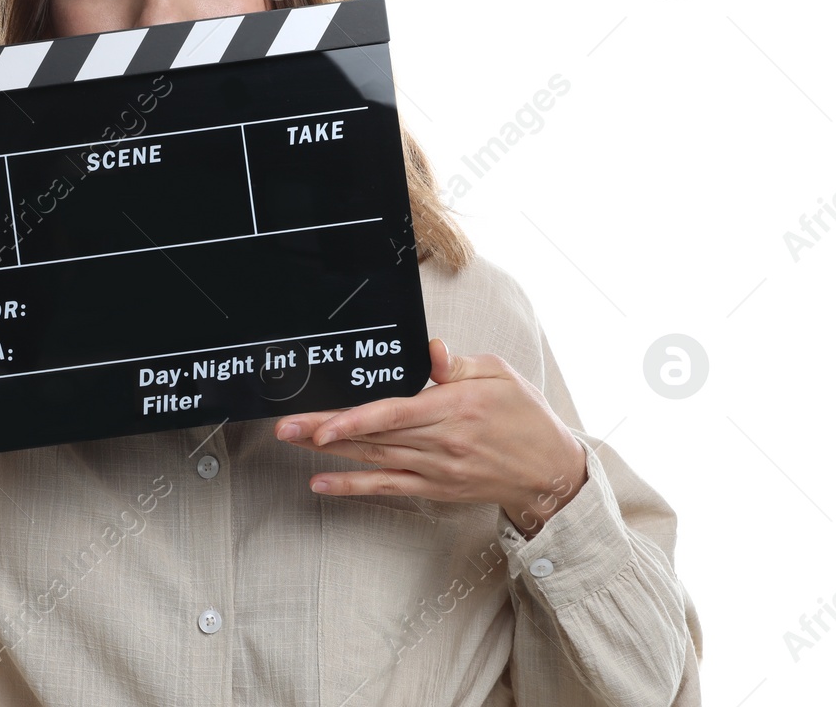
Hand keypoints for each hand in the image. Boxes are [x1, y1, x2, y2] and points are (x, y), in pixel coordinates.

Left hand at [273, 338, 588, 537]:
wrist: (550, 471)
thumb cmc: (525, 417)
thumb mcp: (500, 376)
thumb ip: (459, 364)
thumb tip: (431, 349)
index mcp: (455, 408)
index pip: (395, 414)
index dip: (355, 420)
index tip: (324, 423)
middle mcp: (442, 442)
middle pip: (374, 436)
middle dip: (324, 430)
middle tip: (285, 426)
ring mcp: (436, 469)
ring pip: (373, 459)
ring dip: (328, 453)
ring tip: (293, 442)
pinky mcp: (434, 487)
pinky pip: (386, 486)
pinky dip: (352, 485)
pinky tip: (321, 482)